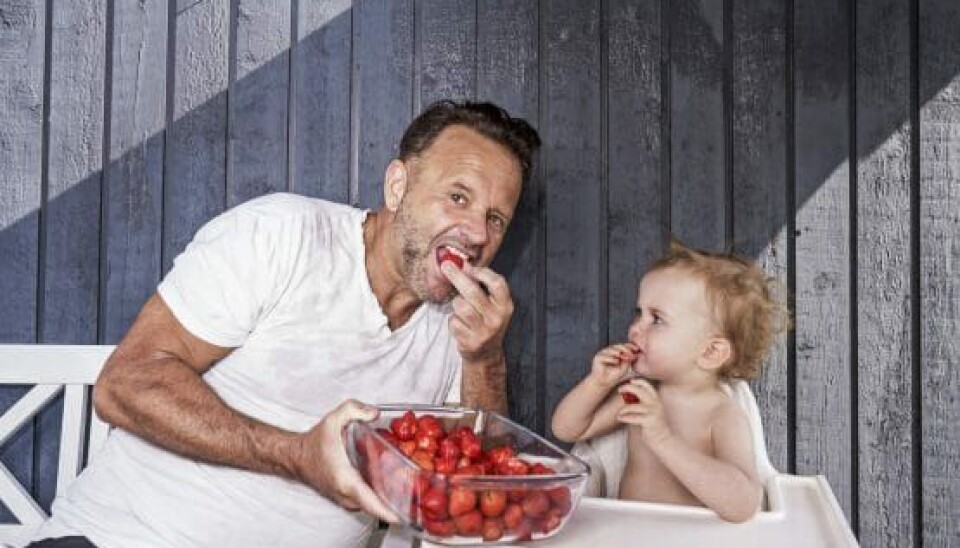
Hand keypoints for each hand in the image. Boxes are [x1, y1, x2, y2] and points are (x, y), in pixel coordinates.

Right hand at [293, 399, 398, 522]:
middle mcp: (347, 496)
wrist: (296, 456)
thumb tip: (375, 413)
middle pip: (379, 506)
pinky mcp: (347, 500)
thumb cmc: (314, 443)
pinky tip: (391, 483)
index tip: (407, 512)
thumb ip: (354, 409)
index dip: (391, 511)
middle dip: (399, 500)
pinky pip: (368, 502)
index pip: (372, 504)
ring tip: (409, 486)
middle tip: (417, 490)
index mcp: (347, 481)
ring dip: (390, 498)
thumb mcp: (333, 419)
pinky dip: (380, 495)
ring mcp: (347, 500)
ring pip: (374, 505)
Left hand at [441, 262, 512, 364]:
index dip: (482, 272)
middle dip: (457, 276)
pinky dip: (453, 320)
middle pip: (473, 292)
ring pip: (461, 307)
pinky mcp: (470, 342)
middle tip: (446, 265)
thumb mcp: (492, 305)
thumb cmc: (486, 321)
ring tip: (460, 307)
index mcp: (505, 306)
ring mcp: (484, 332)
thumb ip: (481, 286)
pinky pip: (454, 322)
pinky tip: (460, 324)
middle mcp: (497, 319)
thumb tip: (460, 263)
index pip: (497, 284)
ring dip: (456, 303)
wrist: (486, 353)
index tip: (469, 267)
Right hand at [588, 343, 638, 388]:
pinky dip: (611, 359)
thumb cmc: (615, 375)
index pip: (623, 346)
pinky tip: (616, 361)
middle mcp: (609, 351)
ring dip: (617, 352)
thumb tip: (635, 354)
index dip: (630, 346)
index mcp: (616, 351)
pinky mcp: (597, 358)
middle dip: (624, 349)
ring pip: (611, 350)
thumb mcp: (625, 367)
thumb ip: (629, 360)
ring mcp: (602, 353)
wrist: (605, 383)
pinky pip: (604, 356)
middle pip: (617, 346)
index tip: (636, 349)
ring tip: (623, 356)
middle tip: (630, 353)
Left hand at [617, 378, 671, 445]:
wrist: (663, 439)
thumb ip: (642, 402)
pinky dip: (624, 417)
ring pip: (633, 406)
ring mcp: (653, 412)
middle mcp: (655, 403)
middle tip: (620, 390)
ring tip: (620, 413)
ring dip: (623, 410)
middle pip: (639, 390)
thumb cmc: (654, 425)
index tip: (629, 381)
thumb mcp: (650, 410)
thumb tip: (627, 395)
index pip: (647, 385)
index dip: (637, 381)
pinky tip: (620, 418)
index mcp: (656, 399)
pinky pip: (632, 417)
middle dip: (627, 388)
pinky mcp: (649, 420)